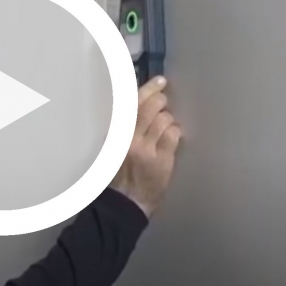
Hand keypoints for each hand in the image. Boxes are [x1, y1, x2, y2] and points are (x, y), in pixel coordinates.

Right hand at [110, 75, 181, 217]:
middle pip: (152, 106)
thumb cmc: (115, 174)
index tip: (160, 81)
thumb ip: (122, 127)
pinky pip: (174, 135)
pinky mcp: (162, 160)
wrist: (123, 203)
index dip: (148, 88)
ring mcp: (147, 149)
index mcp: (114, 133)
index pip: (132, 102)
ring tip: (164, 126)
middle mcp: (129, 138)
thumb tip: (139, 103)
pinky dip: (175, 133)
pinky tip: (170, 138)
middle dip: (161, 100)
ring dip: (168, 120)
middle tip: (164, 102)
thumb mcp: (111, 146)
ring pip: (165, 119)